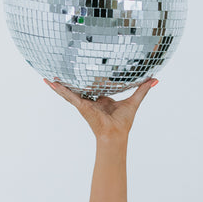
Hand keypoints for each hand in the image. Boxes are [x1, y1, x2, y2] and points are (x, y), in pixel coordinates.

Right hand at [43, 77, 157, 139]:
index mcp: (100, 99)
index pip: (92, 84)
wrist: (116, 134)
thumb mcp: (133, 101)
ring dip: (58, 84)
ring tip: (47, 76)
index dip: (88, 76)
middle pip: (78, 86)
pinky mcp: (80, 105)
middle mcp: (90, 100)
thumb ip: (142, 89)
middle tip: (58, 68)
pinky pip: (68, 95)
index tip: (83, 66)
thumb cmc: (123, 122)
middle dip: (69, 79)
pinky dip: (59, 89)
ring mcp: (83, 103)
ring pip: (69, 90)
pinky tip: (50, 82)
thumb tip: (155, 80)